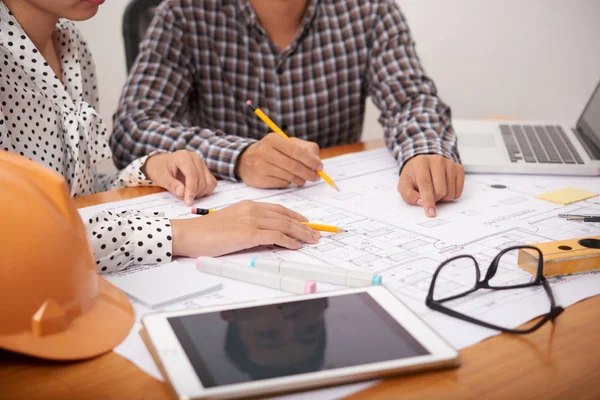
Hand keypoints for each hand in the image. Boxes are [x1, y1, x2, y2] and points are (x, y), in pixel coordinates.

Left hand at [143, 150, 216, 205]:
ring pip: (208, 183)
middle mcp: (196, 158)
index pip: (192, 174)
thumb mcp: (160, 177)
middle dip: (194, 193)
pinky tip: (195, 191)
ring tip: (187, 193)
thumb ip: (171, 185)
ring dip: (200, 193)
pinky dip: (205, 191)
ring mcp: (202, 164)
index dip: (191, 190)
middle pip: (201, 180)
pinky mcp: (205, 170)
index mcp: (183, 156)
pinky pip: (211, 183)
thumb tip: (182, 192)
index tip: (188, 202)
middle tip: (183, 198)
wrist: (161, 164)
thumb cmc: (159, 169)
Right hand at [170, 201, 320, 257]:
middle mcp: (252, 209)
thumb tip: (267, 236)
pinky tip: (296, 246)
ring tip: (312, 240)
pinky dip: (289, 241)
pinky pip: (276, 236)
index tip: (306, 222)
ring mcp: (251, 220)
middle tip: (316, 234)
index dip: (295, 216)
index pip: (279, 209)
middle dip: (304, 226)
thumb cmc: (206, 232)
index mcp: (248, 204)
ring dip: (302, 234)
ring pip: (285, 225)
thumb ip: (249, 224)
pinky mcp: (249, 233)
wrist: (190, 234)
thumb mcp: (231, 222)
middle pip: (285, 217)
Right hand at [236, 133, 322, 188]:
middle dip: (309, 173)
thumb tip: (317, 160)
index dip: (310, 160)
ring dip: (301, 179)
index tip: (320, 166)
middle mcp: (265, 152)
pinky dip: (289, 183)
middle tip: (316, 177)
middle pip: (294, 165)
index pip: (296, 151)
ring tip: (304, 179)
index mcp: (273, 139)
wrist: (245, 161)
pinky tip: (290, 180)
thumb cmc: (271, 151)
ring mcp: (261, 166)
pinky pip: (281, 184)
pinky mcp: (260, 179)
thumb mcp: (286, 143)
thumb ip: (304, 148)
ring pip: (289, 176)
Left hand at [398, 155, 464, 217]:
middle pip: (440, 191)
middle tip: (429, 195)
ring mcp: (450, 164)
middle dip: (434, 199)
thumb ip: (409, 196)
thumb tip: (421, 203)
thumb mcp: (404, 186)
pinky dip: (451, 194)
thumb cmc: (413, 176)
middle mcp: (437, 161)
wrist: (422, 164)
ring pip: (450, 192)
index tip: (431, 213)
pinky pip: (459, 190)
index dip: (428, 200)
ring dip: (443, 197)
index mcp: (421, 163)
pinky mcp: (458, 168)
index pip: (426, 184)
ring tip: (435, 190)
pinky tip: (445, 187)